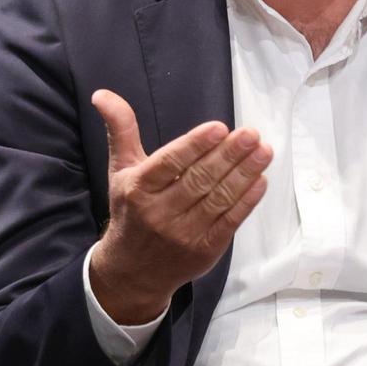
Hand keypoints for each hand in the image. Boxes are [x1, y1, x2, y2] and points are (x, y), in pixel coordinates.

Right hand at [88, 88, 270, 324]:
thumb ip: (121, 130)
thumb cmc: (131, 210)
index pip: (169, 163)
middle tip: (252, 134)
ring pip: (218, 199)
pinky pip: (229, 223)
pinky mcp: (204, 250)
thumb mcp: (121, 169)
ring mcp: (183, 234)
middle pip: (199, 180)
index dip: (195, 145)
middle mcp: (159, 212)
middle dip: (228, 155)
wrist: (132, 272)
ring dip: (244, 174)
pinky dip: (246, 202)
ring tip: (264, 151)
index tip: (219, 127)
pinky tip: (260, 181)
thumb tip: (103, 94)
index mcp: (138, 188)